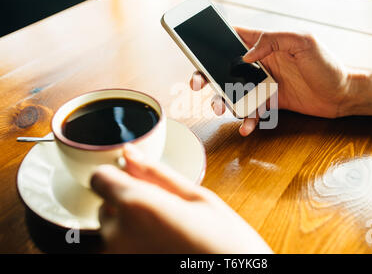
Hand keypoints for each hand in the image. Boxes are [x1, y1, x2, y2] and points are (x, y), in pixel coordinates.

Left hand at [90, 144, 272, 253]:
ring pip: (112, 231)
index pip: (99, 178)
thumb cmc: (227, 244)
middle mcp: (118, 236)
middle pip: (105, 206)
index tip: (135, 180)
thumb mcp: (197, 198)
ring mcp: (119, 258)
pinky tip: (163, 248)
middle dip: (128, 203)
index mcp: (137, 206)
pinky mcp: (125, 269)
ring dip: (131, 227)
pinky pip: (120, 250)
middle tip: (166, 213)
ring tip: (169, 234)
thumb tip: (130, 153)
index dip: (118, 175)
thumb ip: (156, 174)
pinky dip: (135, 245)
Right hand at [190, 27, 349, 135]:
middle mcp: (261, 64)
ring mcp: (264, 84)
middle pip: (225, 68)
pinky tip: (246, 126)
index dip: (213, 41)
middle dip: (207, 76)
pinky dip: (246, 119)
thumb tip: (245, 55)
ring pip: (234, 92)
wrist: (344, 95)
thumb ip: (273, 40)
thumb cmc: (328, 64)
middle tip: (197, 85)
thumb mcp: (304, 42)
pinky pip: (251, 111)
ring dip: (223, 100)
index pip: (234, 38)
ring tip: (221, 108)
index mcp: (266, 45)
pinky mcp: (270, 102)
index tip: (196, 49)